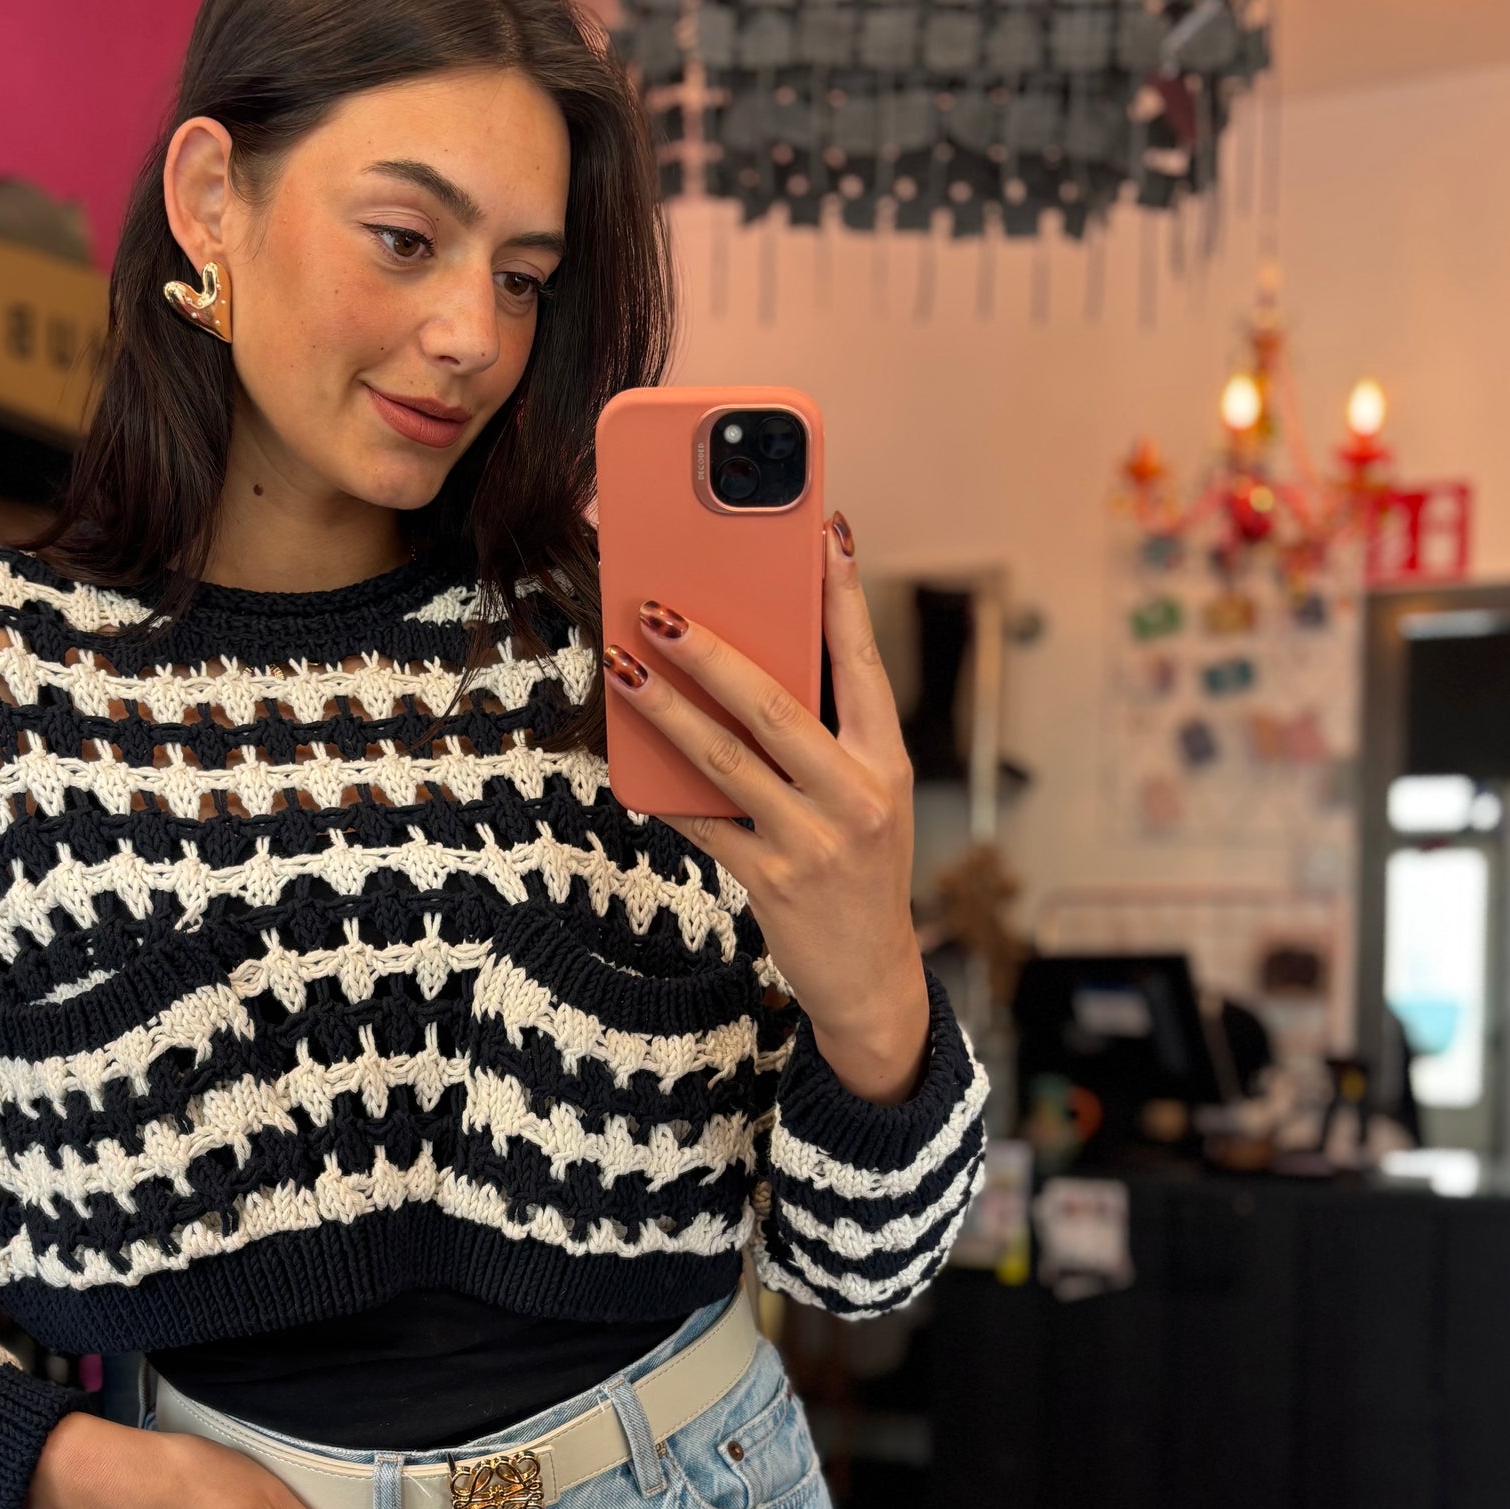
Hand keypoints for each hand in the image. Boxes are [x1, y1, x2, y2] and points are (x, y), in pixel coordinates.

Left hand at [601, 510, 929, 1105]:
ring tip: (623, 667)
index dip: (842, 597)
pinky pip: (703, 823)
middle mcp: (857, 796)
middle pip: (775, 707)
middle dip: (711, 652)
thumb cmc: (858, 868)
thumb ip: (823, 738)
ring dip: (666, 711)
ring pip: (725, 761)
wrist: (871, 976)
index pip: (863, 664)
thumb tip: (749, 664)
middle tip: (659, 608)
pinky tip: (627, 759)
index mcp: (886, 762)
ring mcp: (814, 841)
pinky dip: (663, 791)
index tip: (825, 531)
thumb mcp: (864, 797)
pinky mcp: (772, 881)